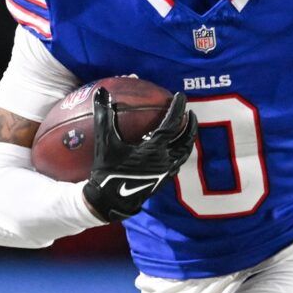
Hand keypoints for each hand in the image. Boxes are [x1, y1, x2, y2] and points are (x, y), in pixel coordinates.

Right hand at [82, 90, 195, 221]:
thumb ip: (104, 116)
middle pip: (186, 139)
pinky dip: (179, 151)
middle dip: (190, 124)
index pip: (172, 124)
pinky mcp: (163, 180)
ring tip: (185, 129)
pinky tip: (173, 149)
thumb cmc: (107, 171)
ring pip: (184, 153)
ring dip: (187, 139)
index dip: (178, 108)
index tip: (180, 96)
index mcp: (155, 150)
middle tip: (189, 112)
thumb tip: (101, 91)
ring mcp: (166, 172)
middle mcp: (165, 161)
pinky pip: (177, 162)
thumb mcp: (105, 143)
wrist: (110, 201)